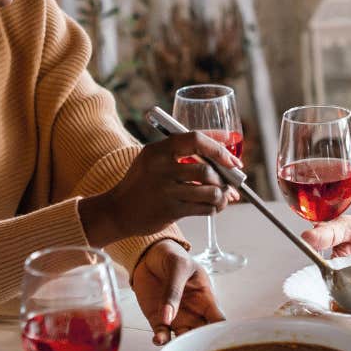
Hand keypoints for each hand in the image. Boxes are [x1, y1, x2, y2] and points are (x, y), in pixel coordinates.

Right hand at [82, 132, 242, 244]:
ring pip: (210, 191)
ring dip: (222, 196)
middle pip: (207, 169)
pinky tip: (212, 207)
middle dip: (224, 178)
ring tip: (222, 197)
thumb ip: (182, 156)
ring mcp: (165, 190)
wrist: (117, 211)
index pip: (196, 139)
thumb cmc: (142, 184)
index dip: (219, 148)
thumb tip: (223, 161)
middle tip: (230, 184)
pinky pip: (204, 209)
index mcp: (158, 149)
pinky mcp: (170, 210)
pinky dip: (214, 208)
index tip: (233, 160)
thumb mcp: (153, 160)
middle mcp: (161, 167)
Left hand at [130, 240, 223, 343]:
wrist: (149, 255)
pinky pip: (162, 336)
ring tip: (175, 348)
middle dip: (200, 346)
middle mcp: (194, 313)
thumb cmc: (172, 257)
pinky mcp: (158, 320)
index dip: (221, 334)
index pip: (220, 321)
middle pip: (202, 336)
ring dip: (180, 347)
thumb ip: (173, 290)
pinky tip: (158, 339)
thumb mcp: (178, 267)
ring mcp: (177, 318)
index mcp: (206, 299)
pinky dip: (160, 341)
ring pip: (183, 340)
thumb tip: (169, 318)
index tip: (218, 343)